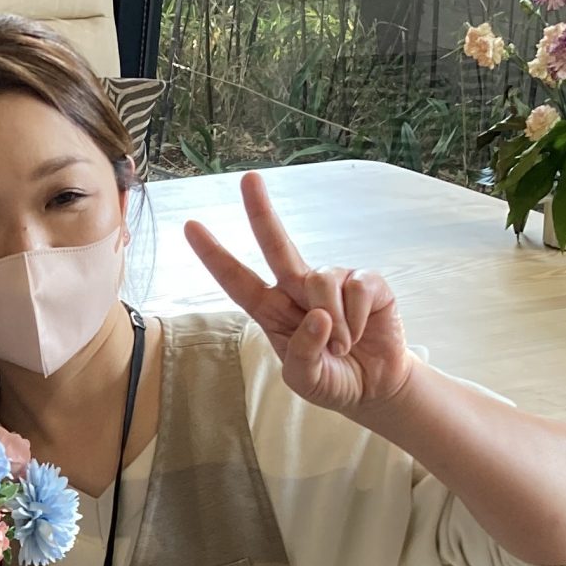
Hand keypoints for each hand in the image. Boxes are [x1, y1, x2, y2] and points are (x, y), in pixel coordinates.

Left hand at [186, 172, 414, 417]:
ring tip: (343, 346)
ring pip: (322, 281)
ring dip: (336, 323)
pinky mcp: (366, 282)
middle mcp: (297, 288)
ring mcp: (332, 280)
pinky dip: (359, 318)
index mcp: (271, 310)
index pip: (237, 280)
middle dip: (261, 212)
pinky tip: (363, 332)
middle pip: (276, 245)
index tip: (191, 226)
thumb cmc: (332, 380)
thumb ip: (304, 355)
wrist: (375, 386)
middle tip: (248, 179)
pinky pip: (357, 288)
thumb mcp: (306, 380)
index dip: (214, 255)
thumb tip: (318, 317)